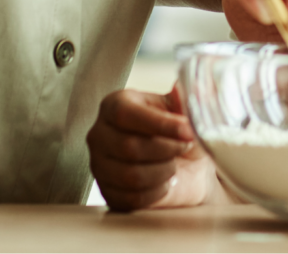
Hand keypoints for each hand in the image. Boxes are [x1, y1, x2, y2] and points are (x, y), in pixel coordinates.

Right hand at [87, 87, 223, 210]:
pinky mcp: (107, 193)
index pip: (126, 114)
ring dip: (163, 171)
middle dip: (166, 149)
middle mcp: (100, 133)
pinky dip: (156, 192)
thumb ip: (181, 97)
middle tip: (186, 146)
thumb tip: (180, 88)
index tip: (188, 131)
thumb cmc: (178, 131)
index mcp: (115, 104)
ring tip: (174, 163)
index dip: (160, 124)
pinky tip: (165, 181)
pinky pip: (132, 198)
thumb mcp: (182, 108)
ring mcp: (99, 165)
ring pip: (131, 175)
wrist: (184, 164)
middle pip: (129, 147)